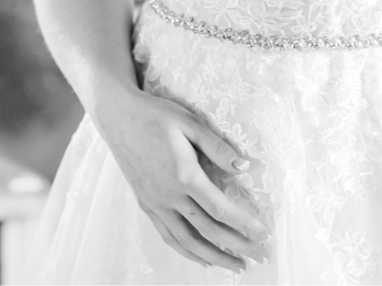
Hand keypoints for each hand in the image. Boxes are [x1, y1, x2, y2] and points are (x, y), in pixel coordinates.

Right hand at [93, 86, 270, 272]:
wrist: (117, 117)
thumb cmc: (157, 115)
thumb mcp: (191, 123)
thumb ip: (218, 148)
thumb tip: (246, 167)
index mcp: (184, 176)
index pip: (221, 209)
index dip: (244, 224)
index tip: (264, 234)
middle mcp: (168, 196)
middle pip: (207, 231)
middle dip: (236, 247)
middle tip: (259, 257)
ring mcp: (154, 204)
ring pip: (185, 241)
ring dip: (212, 257)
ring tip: (235, 266)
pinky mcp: (146, 204)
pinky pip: (168, 236)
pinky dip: (186, 251)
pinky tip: (201, 257)